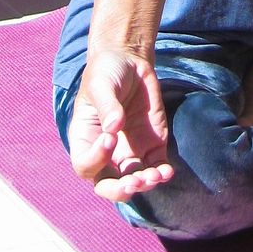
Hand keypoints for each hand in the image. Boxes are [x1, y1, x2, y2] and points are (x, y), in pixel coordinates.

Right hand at [68, 48, 174, 202]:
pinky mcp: (151, 145)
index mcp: (85, 140)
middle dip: (120, 190)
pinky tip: (167, 171)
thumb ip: (107, 106)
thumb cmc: (107, 72)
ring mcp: (129, 151)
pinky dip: (161, 173)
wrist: (129, 61)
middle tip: (134, 181)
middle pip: (107, 185)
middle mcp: (106, 153)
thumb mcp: (102, 84)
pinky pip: (155, 167)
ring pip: (133, 181)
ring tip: (155, 175)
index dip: (96, 159)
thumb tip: (113, 127)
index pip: (85, 165)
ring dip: (143, 184)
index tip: (110, 137)